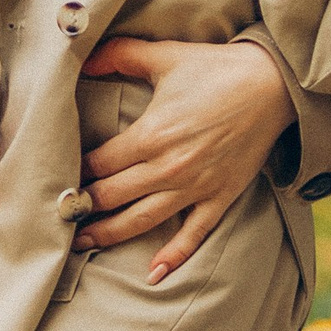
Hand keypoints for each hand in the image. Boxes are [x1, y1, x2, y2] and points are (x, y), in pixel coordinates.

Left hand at [76, 35, 293, 283]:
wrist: (273, 86)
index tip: (57, 177)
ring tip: (81, 244)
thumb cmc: (216, 69)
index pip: (99, 164)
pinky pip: (193, 235)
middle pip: (111, 197)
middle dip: (82, 208)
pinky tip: (152, 274)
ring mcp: (195, 187)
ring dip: (108, 234)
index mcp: (151, 135)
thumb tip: (81, 57)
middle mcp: (169, 167)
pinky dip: (172, 257)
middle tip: (58, 215)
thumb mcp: (165, 56)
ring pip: (141, 221)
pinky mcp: (219, 198)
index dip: (75, 172)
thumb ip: (120, 55)